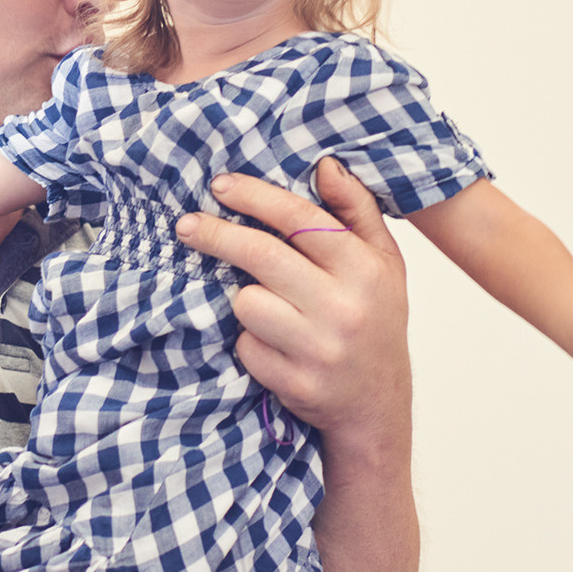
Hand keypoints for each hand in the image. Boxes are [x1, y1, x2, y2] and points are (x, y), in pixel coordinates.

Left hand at [174, 159, 412, 447]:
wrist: (377, 405)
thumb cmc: (376, 320)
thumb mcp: (384, 261)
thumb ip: (357, 209)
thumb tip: (326, 165)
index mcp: (365, 268)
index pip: (300, 219)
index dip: (254, 197)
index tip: (220, 186)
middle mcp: (344, 306)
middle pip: (261, 255)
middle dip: (216, 235)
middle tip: (188, 225)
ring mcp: (319, 348)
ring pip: (246, 302)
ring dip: (245, 299)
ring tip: (267, 306)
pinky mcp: (295, 383)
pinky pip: (246, 347)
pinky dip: (250, 343)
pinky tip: (273, 345)